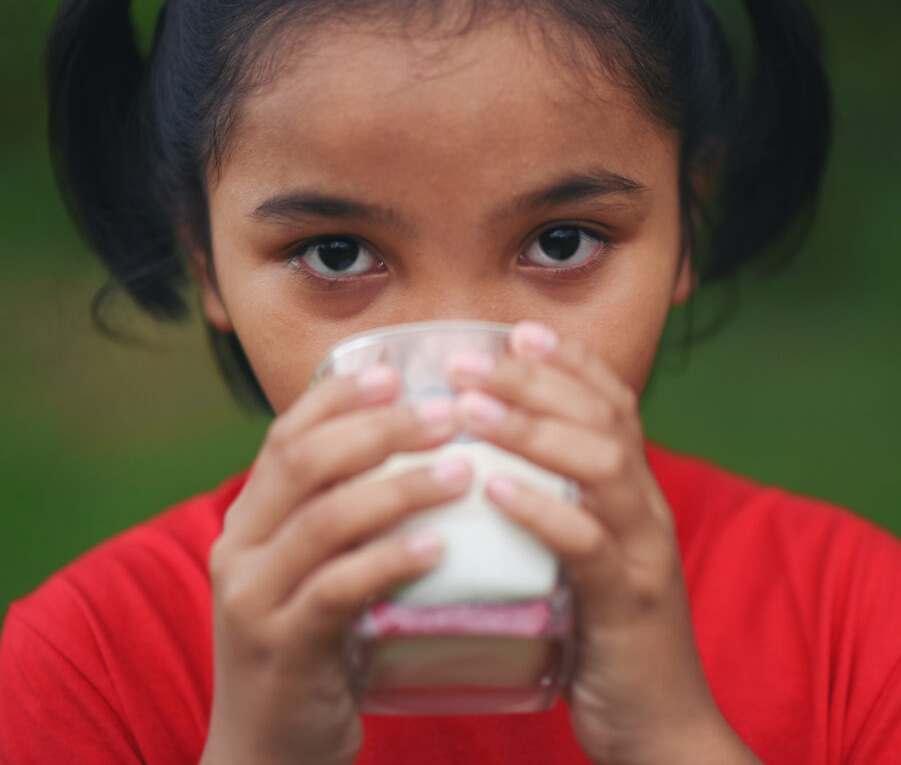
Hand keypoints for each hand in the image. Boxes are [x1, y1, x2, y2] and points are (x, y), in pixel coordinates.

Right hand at [200, 367, 470, 764]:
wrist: (270, 748)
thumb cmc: (315, 646)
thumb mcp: (318, 570)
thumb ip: (349, 516)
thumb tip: (422, 452)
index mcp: (249, 519)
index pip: (286, 435)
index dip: (341, 397)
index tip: (399, 372)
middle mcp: (239, 548)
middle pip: (306, 462)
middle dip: (380, 429)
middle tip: (449, 415)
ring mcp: (253, 600)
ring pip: (325, 520)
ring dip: (399, 488)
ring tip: (462, 472)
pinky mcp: (283, 648)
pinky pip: (337, 591)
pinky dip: (389, 560)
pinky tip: (438, 547)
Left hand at [448, 323, 761, 764]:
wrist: (660, 729)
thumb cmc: (607, 643)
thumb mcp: (587, 565)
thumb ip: (559, 517)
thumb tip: (492, 479)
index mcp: (638, 498)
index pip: (614, 406)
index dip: (571, 363)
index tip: (518, 330)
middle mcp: (648, 513)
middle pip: (604, 419)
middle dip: (537, 380)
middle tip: (470, 358)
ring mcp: (644, 555)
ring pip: (600, 466)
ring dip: (533, 430)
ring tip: (471, 407)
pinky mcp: (627, 605)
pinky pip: (587, 546)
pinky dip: (542, 511)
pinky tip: (496, 491)